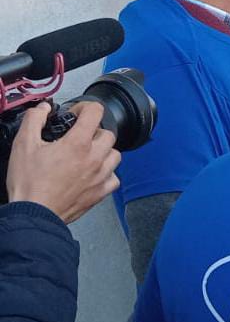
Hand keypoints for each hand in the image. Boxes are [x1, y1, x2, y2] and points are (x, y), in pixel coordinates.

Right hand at [6, 101, 120, 223]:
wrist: (33, 214)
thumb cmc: (29, 184)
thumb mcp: (23, 145)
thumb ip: (34, 120)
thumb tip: (43, 109)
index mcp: (78, 143)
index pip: (96, 111)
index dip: (85, 107)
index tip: (77, 113)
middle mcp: (94, 158)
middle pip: (108, 133)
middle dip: (93, 131)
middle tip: (79, 136)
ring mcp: (100, 176)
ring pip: (115, 154)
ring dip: (103, 151)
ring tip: (87, 155)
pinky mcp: (100, 193)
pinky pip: (114, 178)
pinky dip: (107, 174)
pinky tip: (93, 174)